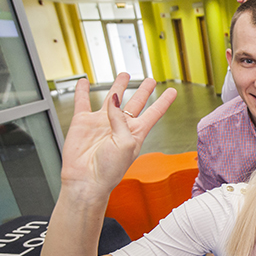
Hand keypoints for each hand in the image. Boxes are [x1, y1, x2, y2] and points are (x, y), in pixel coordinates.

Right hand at [60, 74, 176, 196]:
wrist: (86, 180)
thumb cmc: (109, 170)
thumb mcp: (125, 143)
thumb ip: (120, 120)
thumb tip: (113, 99)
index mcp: (136, 133)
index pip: (154, 113)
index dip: (164, 102)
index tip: (172, 91)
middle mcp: (120, 126)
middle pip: (136, 103)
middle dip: (144, 91)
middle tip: (150, 80)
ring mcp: (102, 123)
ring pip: (112, 98)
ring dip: (119, 86)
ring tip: (125, 75)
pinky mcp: (83, 122)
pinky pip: (83, 102)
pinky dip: (83, 91)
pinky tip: (84, 82)